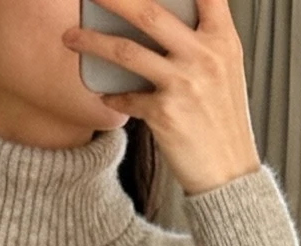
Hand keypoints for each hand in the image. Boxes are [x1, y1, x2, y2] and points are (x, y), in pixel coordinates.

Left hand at [62, 0, 258, 197]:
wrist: (230, 175)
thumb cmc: (224, 120)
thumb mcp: (226, 70)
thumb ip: (202, 39)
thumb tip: (159, 16)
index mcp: (223, 39)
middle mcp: (204, 56)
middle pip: (148, 12)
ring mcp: (184, 84)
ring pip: (126, 51)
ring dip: (91, 41)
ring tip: (70, 36)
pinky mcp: (165, 114)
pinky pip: (127, 98)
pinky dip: (112, 96)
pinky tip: (105, 96)